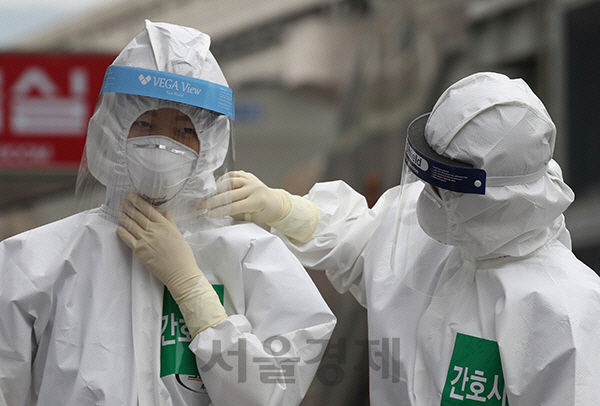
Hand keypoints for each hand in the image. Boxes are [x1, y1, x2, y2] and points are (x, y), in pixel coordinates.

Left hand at [117, 193, 225, 334]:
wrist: (180, 272)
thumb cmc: (183, 255)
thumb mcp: (179, 235)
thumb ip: (170, 223)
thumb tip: (165, 212)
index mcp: (165, 225)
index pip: (149, 210)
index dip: (139, 202)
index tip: (133, 196)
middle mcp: (154, 230)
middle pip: (138, 215)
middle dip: (129, 207)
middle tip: (123, 201)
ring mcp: (145, 240)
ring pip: (131, 225)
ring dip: (124, 217)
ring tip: (119, 212)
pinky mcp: (139, 250)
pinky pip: (127, 238)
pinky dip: (122, 232)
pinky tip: (119, 228)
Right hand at [202, 171, 318, 240]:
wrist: (276, 202)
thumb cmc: (264, 213)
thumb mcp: (252, 218)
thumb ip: (236, 214)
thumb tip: (218, 211)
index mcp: (257, 201)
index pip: (234, 206)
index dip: (220, 211)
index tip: (209, 214)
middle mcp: (254, 188)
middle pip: (229, 193)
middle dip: (214, 200)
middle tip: (202, 205)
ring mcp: (251, 179)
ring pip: (229, 181)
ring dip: (216, 189)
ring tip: (208, 196)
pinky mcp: (247, 174)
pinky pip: (232, 175)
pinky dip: (223, 180)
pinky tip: (216, 187)